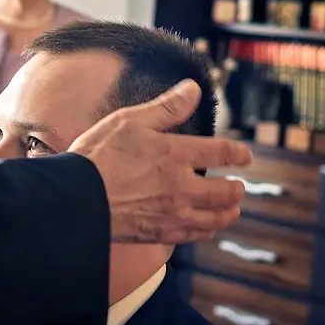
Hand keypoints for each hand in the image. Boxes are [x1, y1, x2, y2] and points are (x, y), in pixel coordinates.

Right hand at [68, 79, 251, 244]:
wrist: (78, 199)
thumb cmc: (98, 156)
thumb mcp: (129, 121)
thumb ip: (166, 107)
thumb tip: (194, 89)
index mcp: (176, 154)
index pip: (221, 152)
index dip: (238, 153)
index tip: (245, 156)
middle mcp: (182, 187)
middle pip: (225, 192)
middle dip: (236, 189)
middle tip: (239, 187)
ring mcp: (173, 213)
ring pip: (215, 217)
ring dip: (228, 212)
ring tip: (232, 210)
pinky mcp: (160, 234)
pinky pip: (194, 235)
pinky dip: (206, 230)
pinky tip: (206, 227)